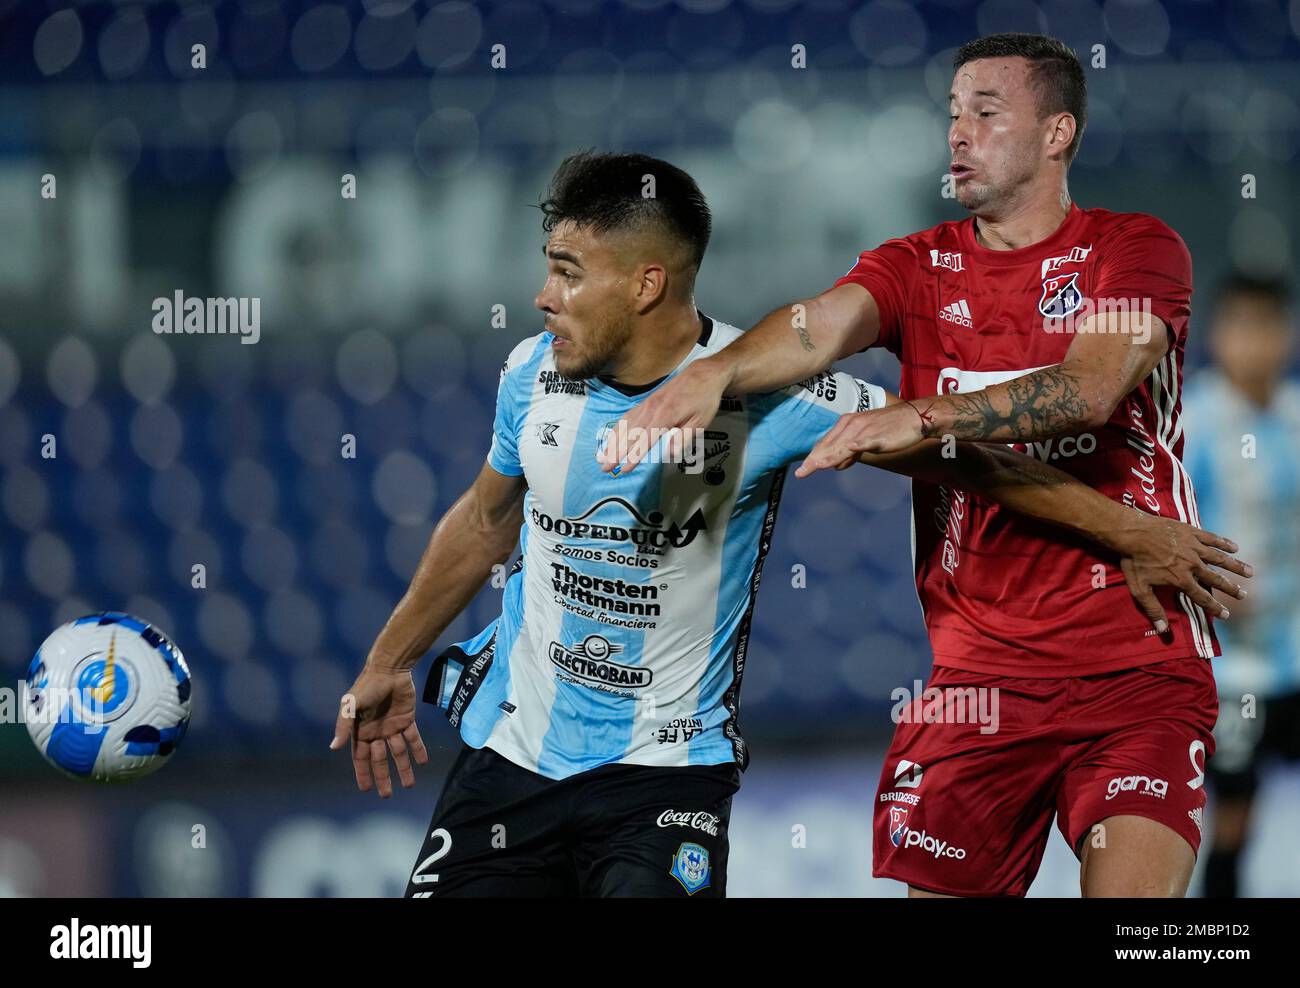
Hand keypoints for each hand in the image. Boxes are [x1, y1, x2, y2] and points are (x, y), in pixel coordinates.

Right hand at [330, 665, 428, 797]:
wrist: (389, 668)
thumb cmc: (367, 686)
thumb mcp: (351, 705)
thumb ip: (343, 726)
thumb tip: (333, 747)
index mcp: (360, 731)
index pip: (360, 758)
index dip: (363, 773)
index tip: (366, 789)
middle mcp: (376, 732)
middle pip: (380, 760)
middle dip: (383, 777)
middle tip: (387, 795)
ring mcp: (392, 726)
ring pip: (399, 752)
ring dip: (404, 768)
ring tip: (409, 785)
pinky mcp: (407, 719)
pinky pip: (413, 738)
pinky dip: (418, 750)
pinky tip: (422, 762)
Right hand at [596, 356, 731, 473]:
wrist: (703, 375)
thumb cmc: (704, 399)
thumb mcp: (701, 422)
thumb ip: (683, 439)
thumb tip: (669, 453)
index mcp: (665, 416)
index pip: (645, 440)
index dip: (634, 456)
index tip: (624, 468)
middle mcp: (652, 409)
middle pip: (629, 434)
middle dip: (615, 452)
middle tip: (604, 467)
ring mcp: (647, 404)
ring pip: (625, 425)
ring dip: (612, 441)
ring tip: (602, 455)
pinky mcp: (647, 402)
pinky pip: (628, 416)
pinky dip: (618, 427)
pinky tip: (612, 436)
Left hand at [795, 403, 925, 477]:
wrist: (913, 417)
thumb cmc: (889, 428)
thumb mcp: (866, 440)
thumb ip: (850, 452)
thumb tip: (836, 466)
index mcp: (847, 424)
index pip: (826, 443)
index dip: (813, 456)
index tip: (802, 470)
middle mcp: (852, 425)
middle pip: (829, 445)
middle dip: (815, 460)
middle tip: (801, 473)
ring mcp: (864, 430)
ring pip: (842, 446)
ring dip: (828, 457)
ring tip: (815, 466)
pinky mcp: (876, 436)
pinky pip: (862, 443)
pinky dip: (853, 448)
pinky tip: (845, 455)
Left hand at [1112, 515, 1251, 633]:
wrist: (1131, 532)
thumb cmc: (1133, 561)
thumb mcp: (1139, 589)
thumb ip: (1153, 609)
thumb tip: (1163, 631)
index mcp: (1180, 579)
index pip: (1202, 597)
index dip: (1215, 607)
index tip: (1226, 615)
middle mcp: (1192, 564)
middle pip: (1216, 578)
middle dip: (1231, 588)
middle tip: (1243, 595)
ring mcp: (1193, 547)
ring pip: (1219, 558)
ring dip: (1235, 566)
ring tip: (1250, 572)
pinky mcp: (1191, 532)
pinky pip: (1212, 538)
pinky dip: (1224, 543)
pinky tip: (1235, 547)